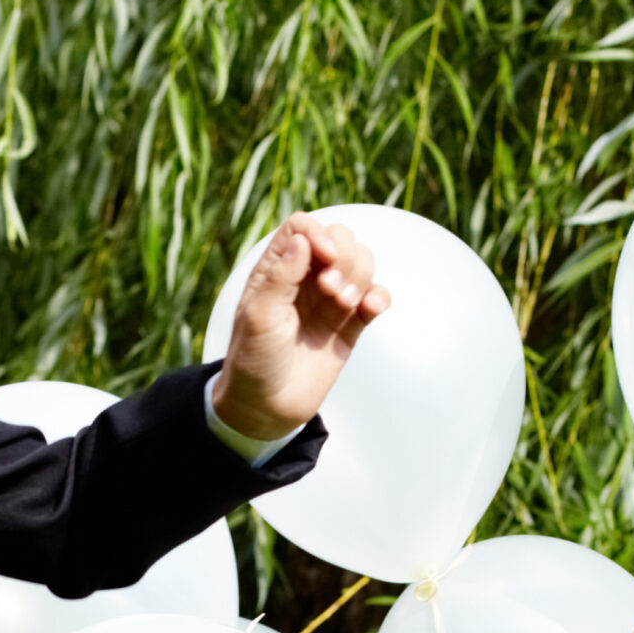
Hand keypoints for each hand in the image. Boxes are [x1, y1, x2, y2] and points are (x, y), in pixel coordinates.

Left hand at [209, 213, 391, 439]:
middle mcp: (305, 278)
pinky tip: (370, 308)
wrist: (267, 406)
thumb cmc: (254, 360)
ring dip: (360, 276)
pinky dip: (380, 296)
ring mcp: (330, 300)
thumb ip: (280, 276)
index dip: (319, 233)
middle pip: (340, 238)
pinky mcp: (350, 325)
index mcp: (277, 269)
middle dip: (344, 257)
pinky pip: (376, 296)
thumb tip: (302, 239)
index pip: (303, 226)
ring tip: (342, 304)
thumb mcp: (258, 317)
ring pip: (362, 262)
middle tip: (329, 290)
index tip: (324, 258)